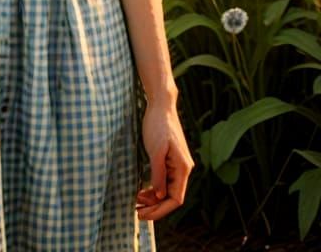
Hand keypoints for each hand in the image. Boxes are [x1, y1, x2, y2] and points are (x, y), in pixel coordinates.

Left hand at [135, 93, 192, 221]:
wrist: (160, 105)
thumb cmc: (158, 125)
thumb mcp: (156, 150)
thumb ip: (158, 174)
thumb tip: (159, 196)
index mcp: (183, 168)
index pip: (175, 199)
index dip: (160, 210)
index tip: (144, 215)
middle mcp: (183, 169)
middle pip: (171, 197)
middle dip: (155, 207)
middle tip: (137, 212)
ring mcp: (177, 165)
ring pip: (167, 190)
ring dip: (153, 199)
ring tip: (136, 202)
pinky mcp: (170, 160)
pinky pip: (164, 180)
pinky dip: (153, 188)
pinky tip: (141, 191)